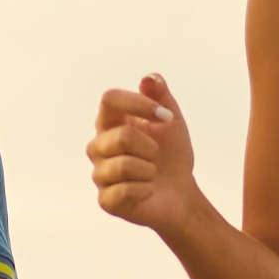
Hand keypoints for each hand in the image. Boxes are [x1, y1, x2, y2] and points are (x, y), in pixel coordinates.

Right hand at [86, 73, 202, 233]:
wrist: (180, 194)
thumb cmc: (171, 155)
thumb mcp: (172, 121)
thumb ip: (161, 97)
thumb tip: (149, 78)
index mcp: (110, 122)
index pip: (110, 99)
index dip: (139, 104)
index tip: (165, 116)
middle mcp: (98, 145)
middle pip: (122, 136)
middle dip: (150, 146)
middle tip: (156, 155)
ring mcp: (99, 173)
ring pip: (124, 165)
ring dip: (150, 170)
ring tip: (151, 174)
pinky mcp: (106, 200)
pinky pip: (126, 190)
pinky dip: (146, 189)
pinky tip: (147, 191)